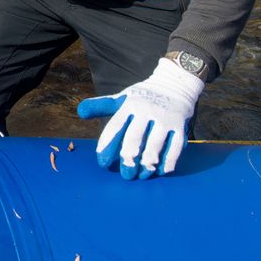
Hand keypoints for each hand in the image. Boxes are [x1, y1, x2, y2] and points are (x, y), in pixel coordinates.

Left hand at [77, 57, 204, 179]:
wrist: (174, 84)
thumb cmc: (142, 97)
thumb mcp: (121, 98)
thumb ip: (101, 106)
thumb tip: (79, 112)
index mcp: (129, 105)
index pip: (115, 128)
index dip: (107, 147)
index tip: (103, 163)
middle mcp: (147, 111)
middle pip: (134, 140)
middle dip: (128, 161)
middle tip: (125, 175)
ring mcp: (165, 119)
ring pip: (154, 147)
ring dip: (147, 166)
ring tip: (141, 176)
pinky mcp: (180, 126)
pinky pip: (175, 149)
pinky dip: (167, 163)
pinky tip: (160, 172)